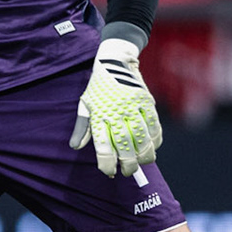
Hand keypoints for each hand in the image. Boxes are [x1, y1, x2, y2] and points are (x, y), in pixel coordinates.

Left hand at [69, 38, 163, 177]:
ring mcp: (132, 107)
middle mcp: (115, 113)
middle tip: (128, 172)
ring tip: (142, 162)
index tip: (110, 172)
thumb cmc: (98, 86)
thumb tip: (76, 147)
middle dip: (128, 165)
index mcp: (98, 115)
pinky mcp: (146, 102)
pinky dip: (156, 140)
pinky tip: (153, 147)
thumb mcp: (85, 104)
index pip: (102, 147)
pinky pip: (154, 126)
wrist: (115, 60)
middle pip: (124, 147)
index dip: (107, 164)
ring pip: (142, 139)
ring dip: (144, 156)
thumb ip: (82, 127)